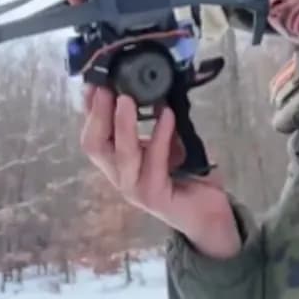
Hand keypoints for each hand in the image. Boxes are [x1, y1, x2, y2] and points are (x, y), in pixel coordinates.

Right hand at [79, 85, 240, 258]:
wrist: (208, 215)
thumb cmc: (187, 178)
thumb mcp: (167, 144)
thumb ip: (155, 124)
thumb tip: (153, 89)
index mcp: (118, 162)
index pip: (93, 134)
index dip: (90, 110)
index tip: (94, 82)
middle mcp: (120, 175)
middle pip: (94, 145)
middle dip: (97, 114)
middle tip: (106, 88)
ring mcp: (135, 188)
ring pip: (120, 154)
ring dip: (122, 124)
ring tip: (127, 99)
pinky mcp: (155, 195)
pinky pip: (154, 161)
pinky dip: (160, 135)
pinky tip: (167, 115)